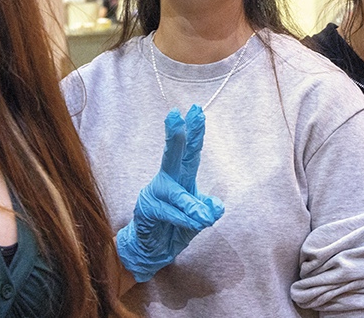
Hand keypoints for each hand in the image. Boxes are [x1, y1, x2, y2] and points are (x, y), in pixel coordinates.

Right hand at [116, 105, 224, 282]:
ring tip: (204, 218)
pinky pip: (168, 212)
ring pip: (176, 192)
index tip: (196, 111)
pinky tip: (192, 223)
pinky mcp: (146, 209)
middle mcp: (167, 181)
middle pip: (173, 155)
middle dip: (177, 135)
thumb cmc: (174, 229)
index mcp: (182, 178)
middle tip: (180, 114)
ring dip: (191, 206)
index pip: (190, 152)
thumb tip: (217, 207)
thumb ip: (205, 211)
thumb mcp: (197, 221)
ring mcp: (154, 194)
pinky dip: (182, 219)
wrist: (152, 251)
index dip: (194, 132)